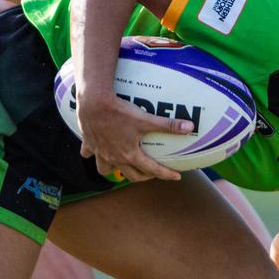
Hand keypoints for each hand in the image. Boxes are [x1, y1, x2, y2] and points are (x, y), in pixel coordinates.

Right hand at [77, 93, 191, 181]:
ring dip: (114, 170)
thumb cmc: (119, 111)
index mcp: (130, 154)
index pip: (152, 169)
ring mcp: (99, 152)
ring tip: (121, 165)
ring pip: (105, 170)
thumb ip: (168, 125)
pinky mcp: (88, 143)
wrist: (93, 102)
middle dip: (144, 176)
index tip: (177, 177)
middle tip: (152, 172)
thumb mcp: (146, 119)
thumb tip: (190, 127)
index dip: (166, 174)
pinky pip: (88, 153)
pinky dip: (92, 153)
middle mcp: (114, 157)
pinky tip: (96, 148)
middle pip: (130, 175)